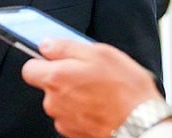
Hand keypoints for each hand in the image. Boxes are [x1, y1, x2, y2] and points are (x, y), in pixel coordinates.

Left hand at [21, 39, 160, 137]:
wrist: (142, 124)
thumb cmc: (125, 89)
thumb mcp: (99, 53)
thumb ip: (66, 47)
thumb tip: (46, 44)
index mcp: (55, 79)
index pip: (29, 69)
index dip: (42, 62)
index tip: (56, 59)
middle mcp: (54, 102)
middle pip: (47, 86)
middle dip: (63, 78)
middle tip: (88, 73)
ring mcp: (63, 120)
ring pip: (61, 102)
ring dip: (74, 95)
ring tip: (99, 91)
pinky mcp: (74, 134)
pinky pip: (72, 116)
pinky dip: (82, 111)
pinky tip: (101, 105)